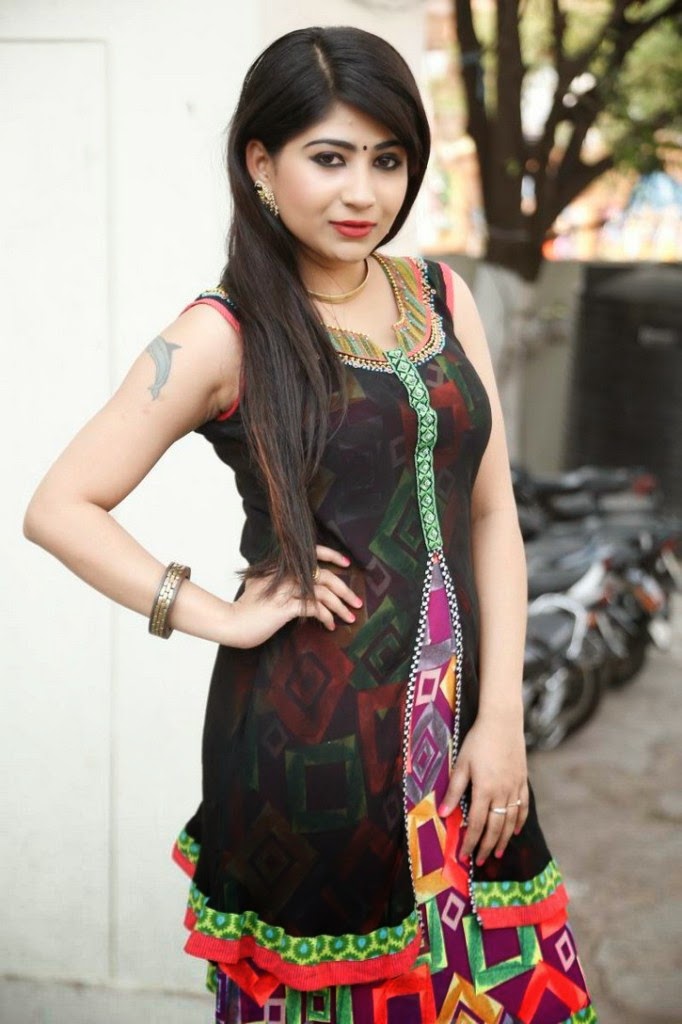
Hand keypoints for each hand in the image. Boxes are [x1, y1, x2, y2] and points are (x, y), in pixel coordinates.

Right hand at [226, 544, 362, 647]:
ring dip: (340, 606)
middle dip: (345, 590)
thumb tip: (299, 581)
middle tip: (357, 603)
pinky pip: (314, 608)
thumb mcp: (261, 584)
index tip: (347, 563)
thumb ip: (278, 577)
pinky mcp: (285, 607)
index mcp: (281, 566)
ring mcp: (285, 589)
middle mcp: (285, 574)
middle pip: (324, 575)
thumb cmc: (249, 607)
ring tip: (349, 618)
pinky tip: (329, 625)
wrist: (231, 622)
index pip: (311, 552)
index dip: (331, 555)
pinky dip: (326, 616)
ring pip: (323, 592)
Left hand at [437, 709, 528, 864]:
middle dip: (486, 847)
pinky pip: (523, 806)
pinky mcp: (522, 780)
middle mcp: (502, 793)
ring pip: (510, 821)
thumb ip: (454, 790)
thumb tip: (444, 814)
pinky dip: (519, 822)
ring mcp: (515, 788)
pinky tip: (514, 831)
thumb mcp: (461, 764)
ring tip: (497, 853)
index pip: (476, 824)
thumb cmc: (478, 740)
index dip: (470, 842)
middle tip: (480, 862)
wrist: (502, 722)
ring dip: (503, 840)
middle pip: (495, 828)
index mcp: (484, 790)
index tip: (463, 856)